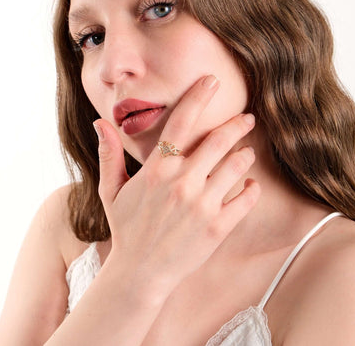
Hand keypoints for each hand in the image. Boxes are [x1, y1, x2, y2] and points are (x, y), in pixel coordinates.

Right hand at [93, 75, 259, 290]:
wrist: (140, 273)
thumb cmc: (127, 228)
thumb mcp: (111, 190)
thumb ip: (109, 154)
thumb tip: (101, 122)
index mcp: (157, 169)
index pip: (182, 121)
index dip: (199, 96)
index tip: (213, 81)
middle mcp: (182, 182)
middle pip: (219, 140)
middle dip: (238, 124)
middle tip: (248, 118)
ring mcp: (202, 205)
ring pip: (237, 166)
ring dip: (246, 155)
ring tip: (248, 152)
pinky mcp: (217, 227)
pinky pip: (246, 199)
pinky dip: (253, 188)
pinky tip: (251, 185)